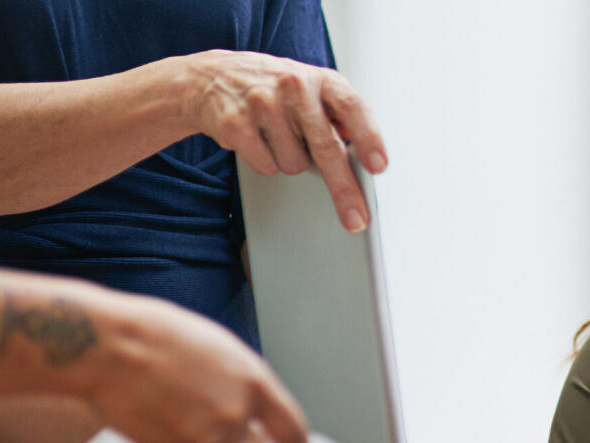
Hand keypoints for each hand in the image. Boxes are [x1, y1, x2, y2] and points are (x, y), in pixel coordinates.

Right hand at [66, 288, 312, 442]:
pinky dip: (165, 427)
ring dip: (191, 424)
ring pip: (203, 439)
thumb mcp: (222, 352)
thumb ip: (243, 385)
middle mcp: (233, 414)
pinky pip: (173, 442)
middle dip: (219, 422)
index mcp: (254, 383)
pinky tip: (150, 399)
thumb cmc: (162, 336)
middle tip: (191, 394)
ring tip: (167, 390)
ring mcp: (200, 433)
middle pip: (236, 436)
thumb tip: (250, 412)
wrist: (111, 346)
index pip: (291, 430)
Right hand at [152, 49, 388, 232]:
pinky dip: (266, 162)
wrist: (211, 77)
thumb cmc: (273, 88)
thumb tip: (363, 147)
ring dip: (291, 161)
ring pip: (295, 164)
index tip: (378, 167)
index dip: (369, 138)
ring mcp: (263, 103)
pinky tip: (258, 140)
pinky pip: (267, 166)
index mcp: (321, 79)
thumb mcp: (312, 87)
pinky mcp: (236, 123)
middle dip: (344, 189)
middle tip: (357, 219)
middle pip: (327, 148)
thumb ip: (339, 113)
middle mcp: (294, 87)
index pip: (353, 107)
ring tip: (278, 137)